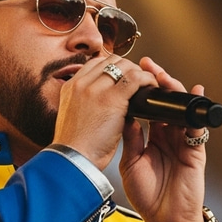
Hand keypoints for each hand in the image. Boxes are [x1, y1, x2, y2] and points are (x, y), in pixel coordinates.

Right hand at [52, 55, 157, 170]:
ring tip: (147, 86)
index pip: (95, 64)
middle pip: (111, 61)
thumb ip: (84, 105)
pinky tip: (151, 90)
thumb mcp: (74, 119)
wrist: (71, 161)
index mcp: (70, 87)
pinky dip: (147, 81)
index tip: (122, 78)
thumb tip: (100, 104)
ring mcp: (96, 88)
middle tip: (138, 82)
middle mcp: (82, 83)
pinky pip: (135, 78)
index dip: (113, 68)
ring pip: (125, 66)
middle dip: (128, 68)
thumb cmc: (73, 149)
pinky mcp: (111, 98)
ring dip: (139, 73)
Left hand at [118, 57, 207, 221]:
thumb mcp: (131, 164)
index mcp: (151, 138)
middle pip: (165, 103)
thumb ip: (131, 140)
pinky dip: (196, 113)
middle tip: (148, 65)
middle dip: (158, 83)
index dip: (140, 92)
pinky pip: (198, 128)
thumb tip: (125, 115)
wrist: (164, 219)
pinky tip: (193, 96)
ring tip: (165, 77)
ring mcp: (182, 142)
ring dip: (175, 92)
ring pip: (181, 110)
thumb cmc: (147, 195)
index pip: (148, 108)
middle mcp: (168, 136)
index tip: (130, 75)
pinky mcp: (195, 151)